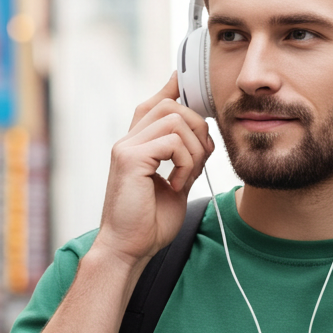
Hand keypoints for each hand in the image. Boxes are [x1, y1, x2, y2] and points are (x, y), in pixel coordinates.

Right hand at [95, 73, 213, 267]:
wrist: (129, 249)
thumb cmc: (150, 223)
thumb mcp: (177, 184)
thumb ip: (186, 159)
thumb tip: (205, 139)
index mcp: (137, 144)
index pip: (155, 103)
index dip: (174, 89)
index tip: (187, 83)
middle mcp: (128, 140)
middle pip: (171, 105)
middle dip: (198, 128)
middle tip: (200, 159)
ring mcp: (126, 147)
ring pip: (175, 119)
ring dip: (194, 149)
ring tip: (187, 177)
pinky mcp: (130, 159)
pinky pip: (172, 142)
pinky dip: (185, 162)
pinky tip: (178, 184)